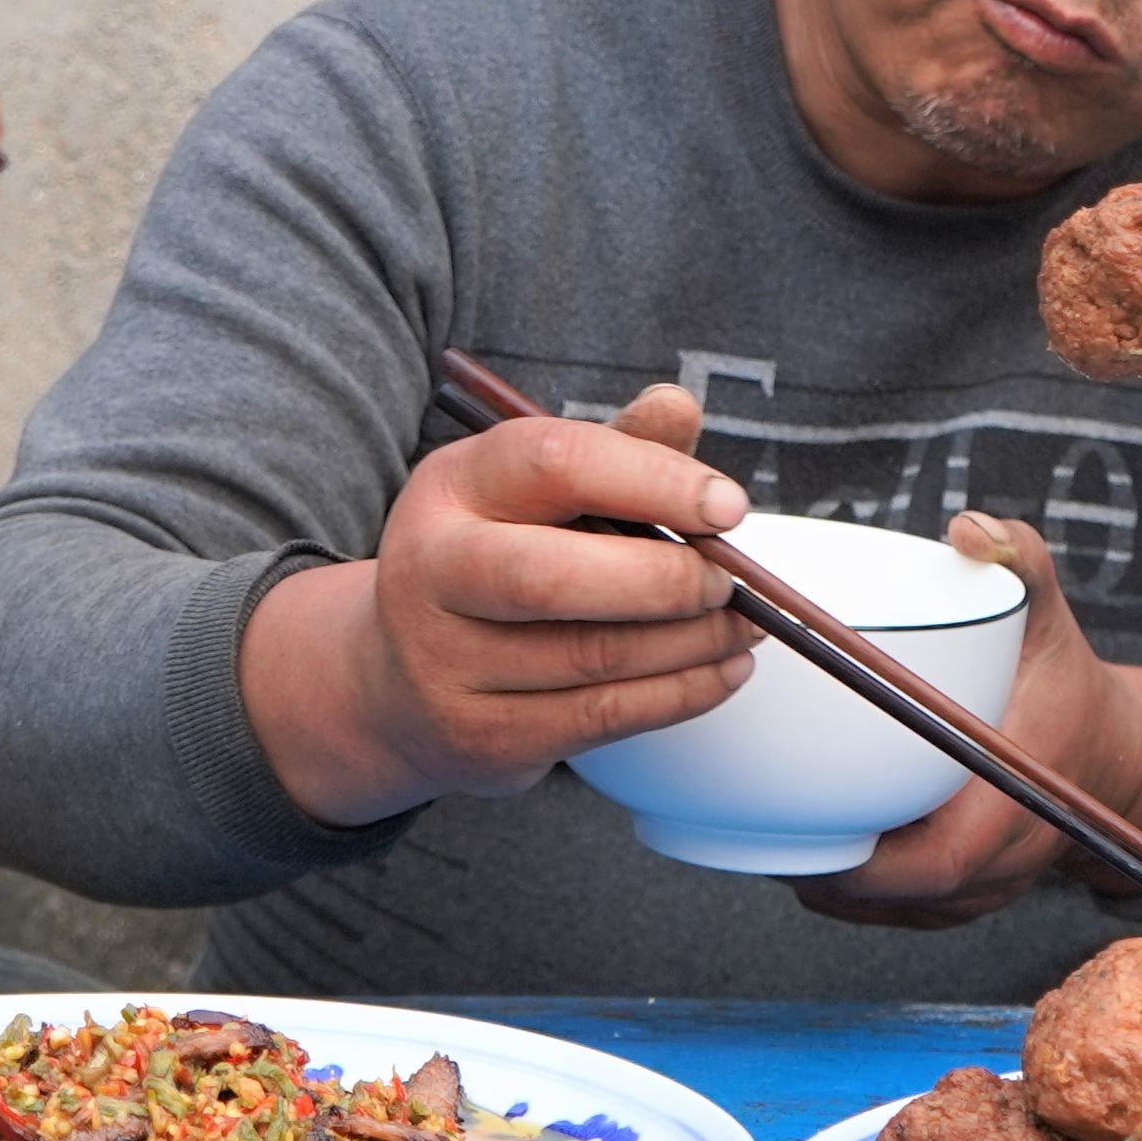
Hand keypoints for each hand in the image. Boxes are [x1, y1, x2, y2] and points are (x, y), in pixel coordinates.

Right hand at [239, 383, 759, 824]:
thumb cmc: (494, 558)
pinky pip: (602, 717)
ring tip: (746, 625)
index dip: (652, 480)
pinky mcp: (484, 735)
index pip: (553, 464)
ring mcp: (447, 663)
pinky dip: (682, 694)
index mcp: (451, 486)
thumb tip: (677, 405)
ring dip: (693, 643)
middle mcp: (432, 572)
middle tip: (731, 582)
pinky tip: (723, 670)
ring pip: (592, 657)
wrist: (395, 679)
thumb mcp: (532, 490)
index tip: (727, 506)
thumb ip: (612, 448)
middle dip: (666, 581)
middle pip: (553, 579)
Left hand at [793, 514, 1141, 928]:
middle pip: (889, 896)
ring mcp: (975, 894)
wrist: (1114, 756)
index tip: (804, 830)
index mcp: (1016, 805)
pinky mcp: (954, 901)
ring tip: (761, 822)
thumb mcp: (1049, 613)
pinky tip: (801, 836)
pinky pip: (885, 907)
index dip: (868, 863)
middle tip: (749, 816)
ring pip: (878, 908)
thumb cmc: (1064, 683)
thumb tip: (968, 529)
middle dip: (815, 865)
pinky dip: (841, 881)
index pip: (939, 863)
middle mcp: (997, 866)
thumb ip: (1019, 561)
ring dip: (820, 876)